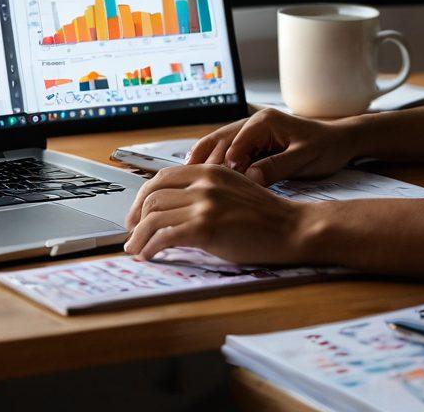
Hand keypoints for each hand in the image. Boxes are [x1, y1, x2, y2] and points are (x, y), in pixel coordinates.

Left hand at [123, 164, 310, 263]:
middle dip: (136, 216)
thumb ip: (204, 191)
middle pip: (153, 194)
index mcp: (209, 170)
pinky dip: (151, 246)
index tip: (137, 212)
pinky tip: (149, 254)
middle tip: (131, 232)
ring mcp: (205, 203)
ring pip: (154, 215)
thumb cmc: (266, 216)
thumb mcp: (232, 190)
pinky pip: (166, 235)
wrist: (292, 228)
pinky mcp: (206, 227)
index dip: (143, 196)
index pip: (162, 177)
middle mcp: (204, 182)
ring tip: (135, 248)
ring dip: (139, 235)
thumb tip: (175, 208)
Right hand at [186, 105, 360, 184]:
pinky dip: (216, 162)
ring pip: (221, 145)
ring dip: (204, 159)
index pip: (235, 141)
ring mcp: (253, 132)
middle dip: (202, 157)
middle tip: (184, 176)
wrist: (340, 142)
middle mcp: (254, 123)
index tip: (211, 181)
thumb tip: (250, 177)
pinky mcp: (254, 143)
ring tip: (184, 175)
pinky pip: (230, 152)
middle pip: (220, 139)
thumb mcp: (304, 159)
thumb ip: (277, 167)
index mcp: (264, 122)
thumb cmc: (326, 148)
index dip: (222, 162)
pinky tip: (204, 174)